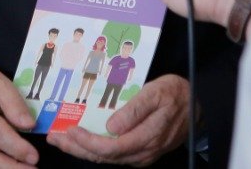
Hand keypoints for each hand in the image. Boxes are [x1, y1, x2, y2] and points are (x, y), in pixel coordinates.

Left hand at [48, 74, 190, 165]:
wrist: (196, 104)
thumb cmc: (176, 94)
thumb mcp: (155, 93)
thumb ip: (135, 110)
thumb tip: (112, 126)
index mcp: (146, 138)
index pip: (110, 148)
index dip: (87, 142)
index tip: (70, 130)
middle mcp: (143, 151)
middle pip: (104, 156)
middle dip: (76, 148)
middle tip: (54, 136)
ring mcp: (142, 154)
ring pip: (107, 158)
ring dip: (82, 149)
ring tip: (62, 138)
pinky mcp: (141, 151)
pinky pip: (114, 154)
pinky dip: (95, 148)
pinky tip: (83, 140)